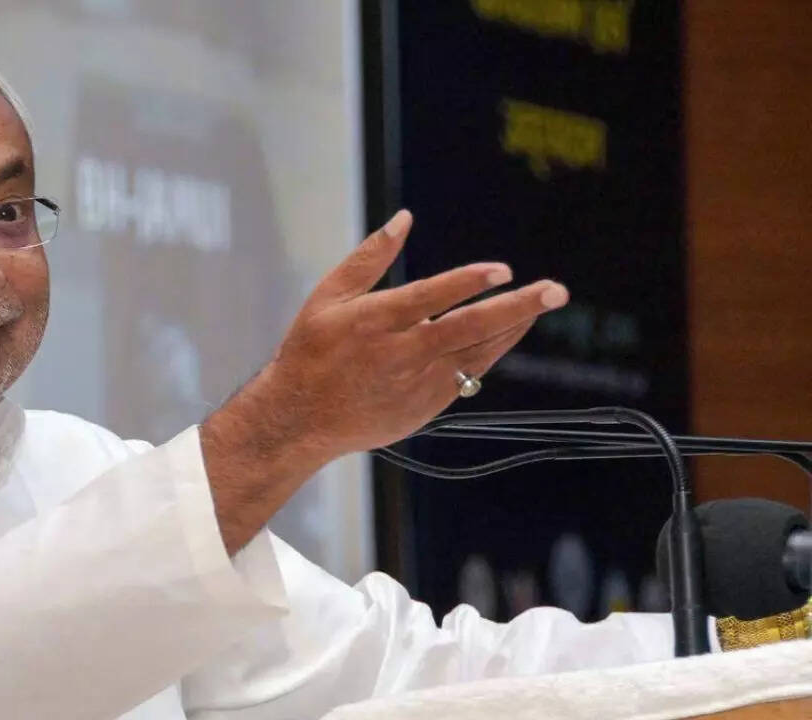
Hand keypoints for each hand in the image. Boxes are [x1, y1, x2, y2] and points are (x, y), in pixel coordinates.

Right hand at [200, 210, 568, 551]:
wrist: (300, 418)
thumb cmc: (310, 350)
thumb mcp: (327, 297)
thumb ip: (368, 258)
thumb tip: (404, 218)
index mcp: (373, 322)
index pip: (429, 298)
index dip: (467, 283)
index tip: (502, 270)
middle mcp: (400, 354)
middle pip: (468, 328)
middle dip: (516, 308)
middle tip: (555, 290)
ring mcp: (415, 384)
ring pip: (477, 354)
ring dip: (512, 328)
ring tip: (541, 304)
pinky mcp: (424, 407)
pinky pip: (468, 377)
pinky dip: (489, 352)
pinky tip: (507, 332)